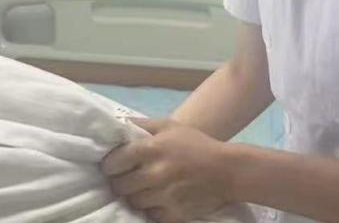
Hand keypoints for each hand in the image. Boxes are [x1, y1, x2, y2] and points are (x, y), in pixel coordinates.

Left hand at [102, 118, 233, 222]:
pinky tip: (158, 198)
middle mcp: (154, 174)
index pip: (112, 164)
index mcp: (150, 149)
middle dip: (121, 181)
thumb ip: (141, 125)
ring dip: (136, 195)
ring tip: (145, 188)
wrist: (227, 171)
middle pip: (119, 186)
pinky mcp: (173, 214)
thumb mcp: (169, 126)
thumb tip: (116, 124)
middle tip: (129, 177)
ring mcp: (163, 196)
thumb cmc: (195, 144)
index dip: (111, 165)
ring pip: (133, 202)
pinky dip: (152, 208)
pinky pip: (150, 214)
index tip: (115, 165)